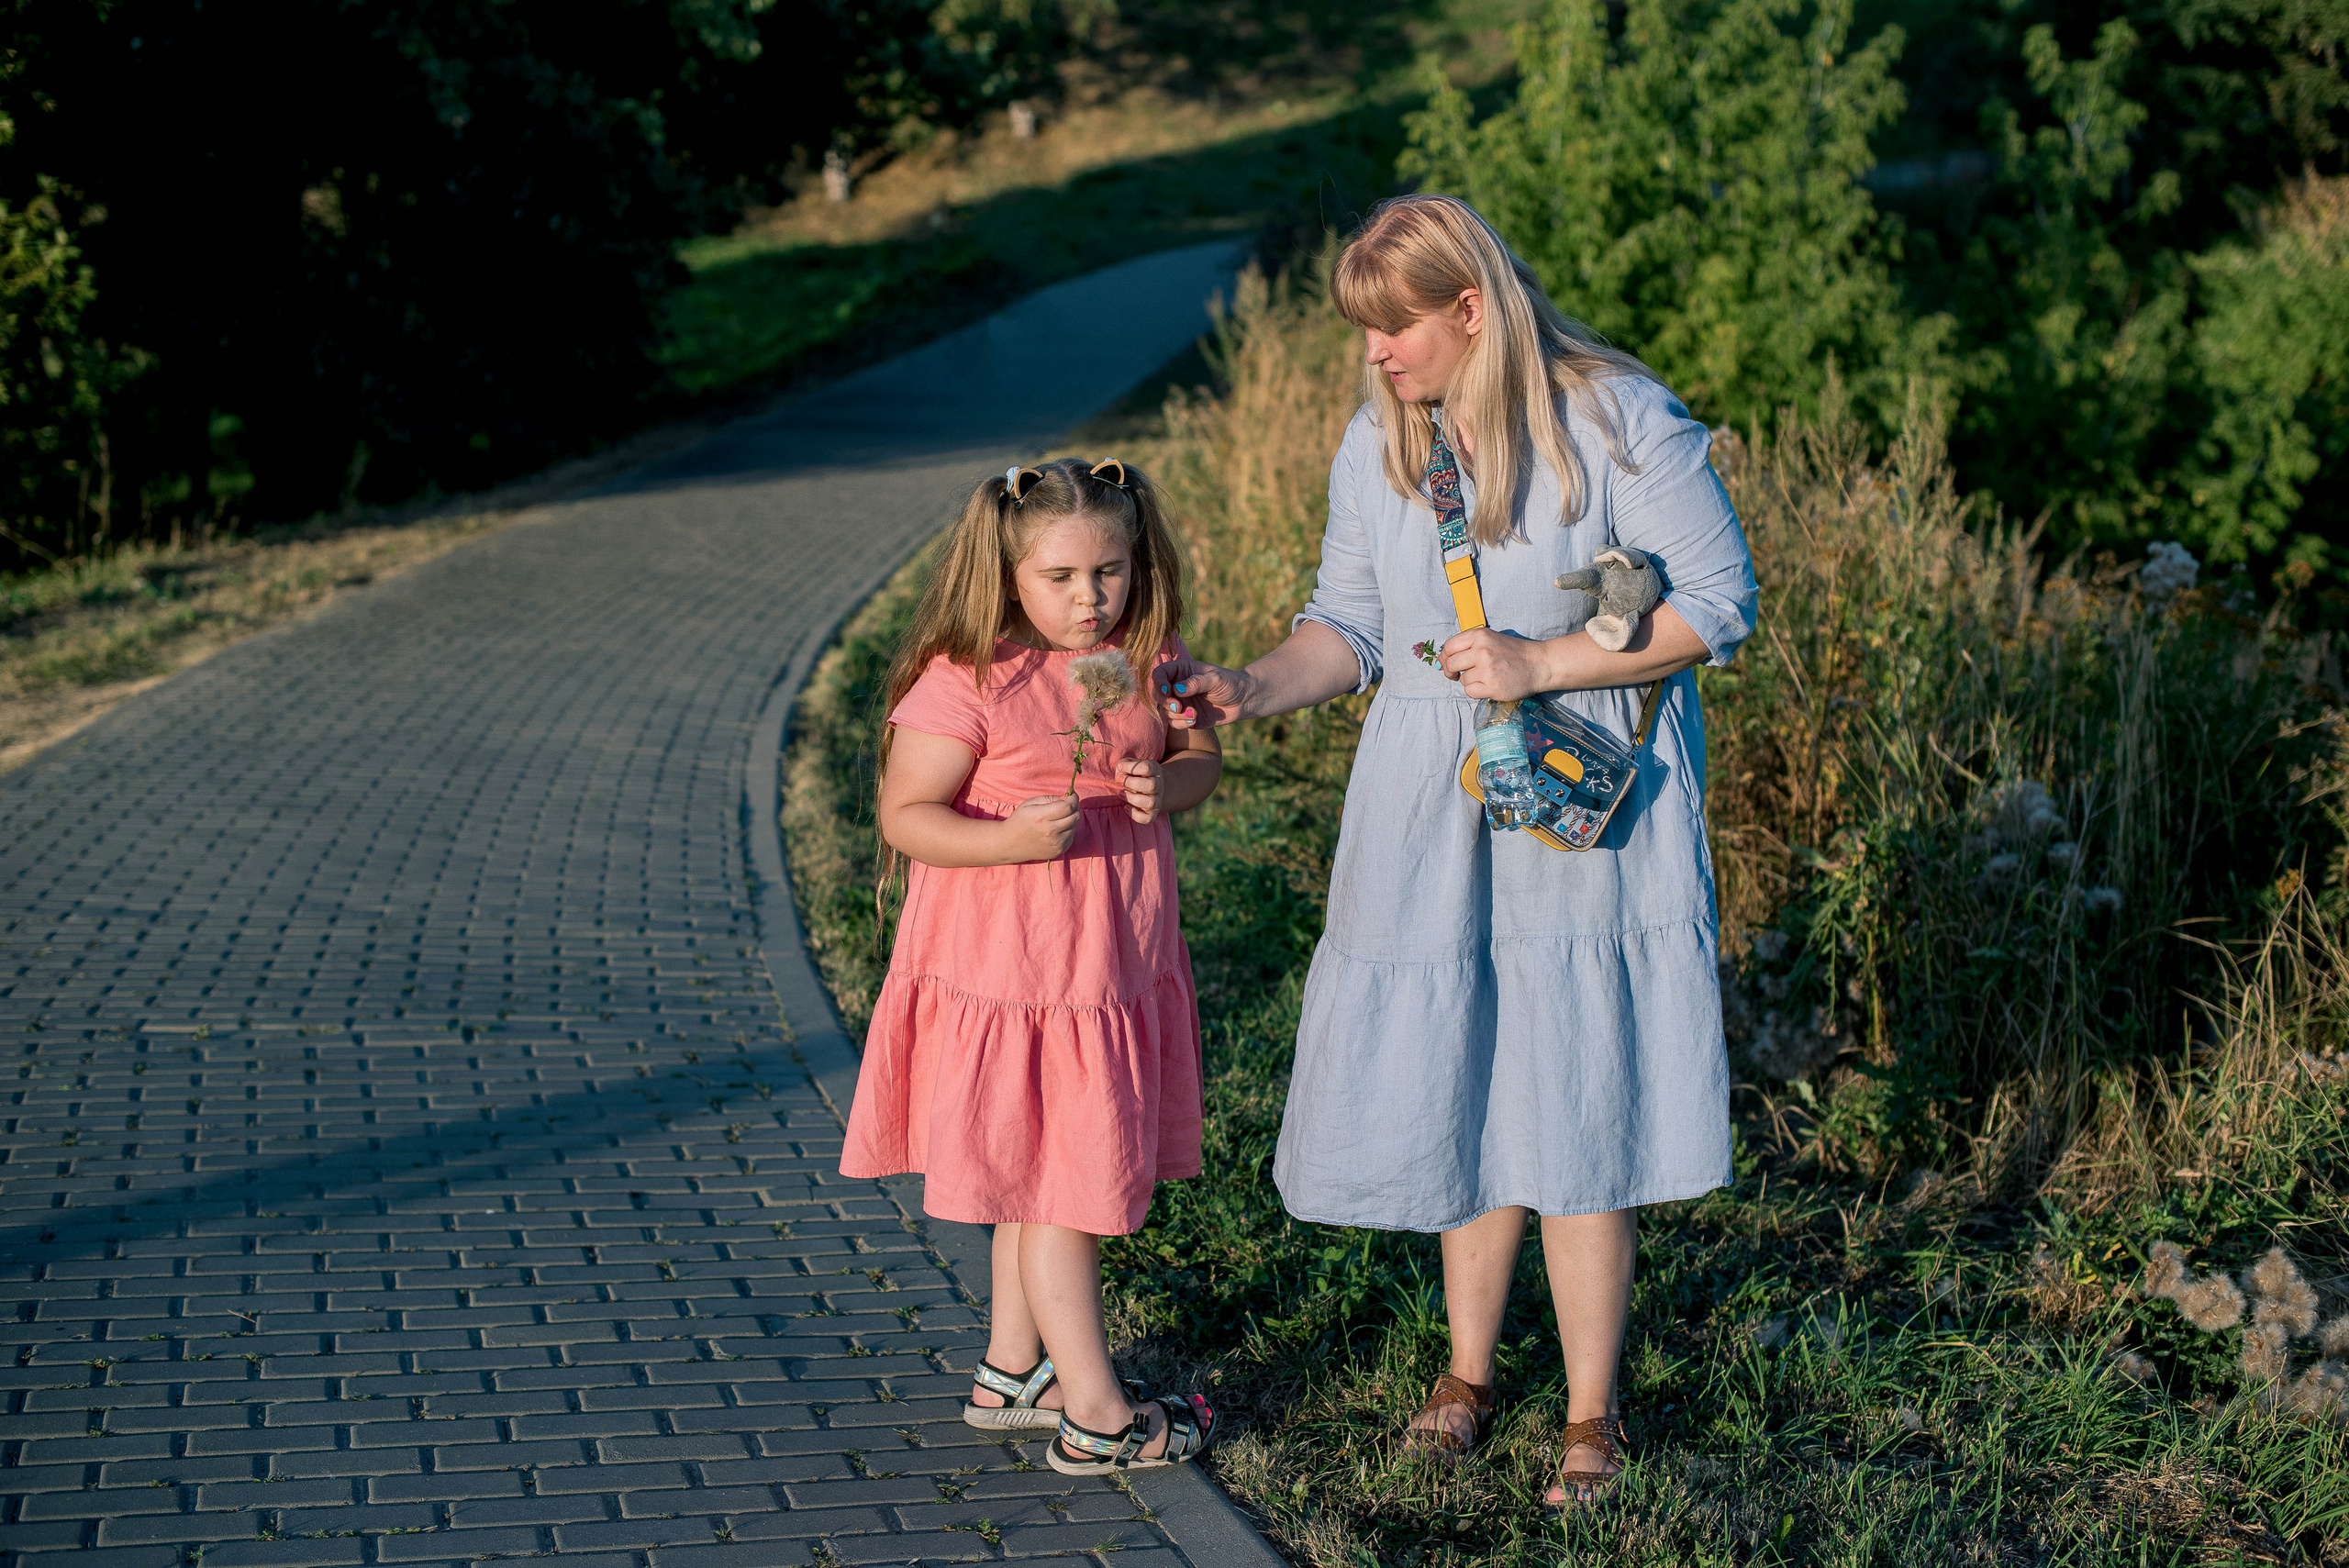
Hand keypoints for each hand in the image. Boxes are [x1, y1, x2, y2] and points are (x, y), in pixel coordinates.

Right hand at [999, 793, 1079, 862]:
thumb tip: (1068, 796)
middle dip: (1074, 807)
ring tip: (1059, 817)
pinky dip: (1068, 830)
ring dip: (1071, 819)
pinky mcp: (1059, 851)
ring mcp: (1056, 843)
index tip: (1071, 794)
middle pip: (1075, 816)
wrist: (1009, 844)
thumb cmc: (1019, 820)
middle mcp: (1050, 832)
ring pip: (1075, 826)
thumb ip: (1050, 798)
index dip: (1073, 798)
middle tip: (1066, 804)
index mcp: (1041, 817)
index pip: (1068, 806)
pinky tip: (1057, 828)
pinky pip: (1071, 836)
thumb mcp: (1030, 803)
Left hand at [1116, 758, 1163, 823]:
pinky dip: (1135, 814)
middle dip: (1131, 783)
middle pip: (1152, 785)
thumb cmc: (1135, 774)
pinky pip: (1147, 818)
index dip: (1131, 767)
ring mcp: (1157, 800)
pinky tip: (1126, 807)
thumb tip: (1120, 776)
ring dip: (1132, 798)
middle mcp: (1159, 785)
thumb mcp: (1130, 765)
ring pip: (1151, 802)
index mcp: (1155, 770)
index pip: (1147, 767)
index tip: (1121, 768)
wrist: (1149, 787)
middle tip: (1120, 781)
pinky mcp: (1152, 813)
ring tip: (1121, 794)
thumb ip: (1124, 766)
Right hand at [1153, 655, 1249, 728]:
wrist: (1242, 700)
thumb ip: (1196, 683)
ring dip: (1176, 715)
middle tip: (1178, 707)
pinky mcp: (1185, 717)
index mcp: (1182, 670)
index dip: (1159, 682)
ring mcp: (1180, 702)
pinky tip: (1194, 720)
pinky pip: (1174, 723)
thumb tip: (1177, 689)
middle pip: (1157, 694)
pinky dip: (1181, 724)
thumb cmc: (1230, 683)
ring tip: (1193, 715)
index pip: (1160, 673)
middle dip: (1165, 702)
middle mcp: (1177, 686)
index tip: (1168, 691)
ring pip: (1164, 710)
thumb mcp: (1215, 679)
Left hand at [1438, 628, 1552, 701]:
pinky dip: (1476, 691)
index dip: (1444, 657)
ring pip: (1462, 679)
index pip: (1449, 646)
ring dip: (1469, 681)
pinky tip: (1487, 686)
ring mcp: (1487, 669)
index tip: (1447, 663)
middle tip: (1456, 675)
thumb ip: (1469, 645)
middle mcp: (1482, 651)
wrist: (1539, 664)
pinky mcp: (1492, 687)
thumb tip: (1444, 659)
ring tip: (1484, 677)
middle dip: (1450, 672)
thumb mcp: (1491, 639)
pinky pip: (1470, 691)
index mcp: (1480, 636)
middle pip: (1450, 664)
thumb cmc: (1513, 652)